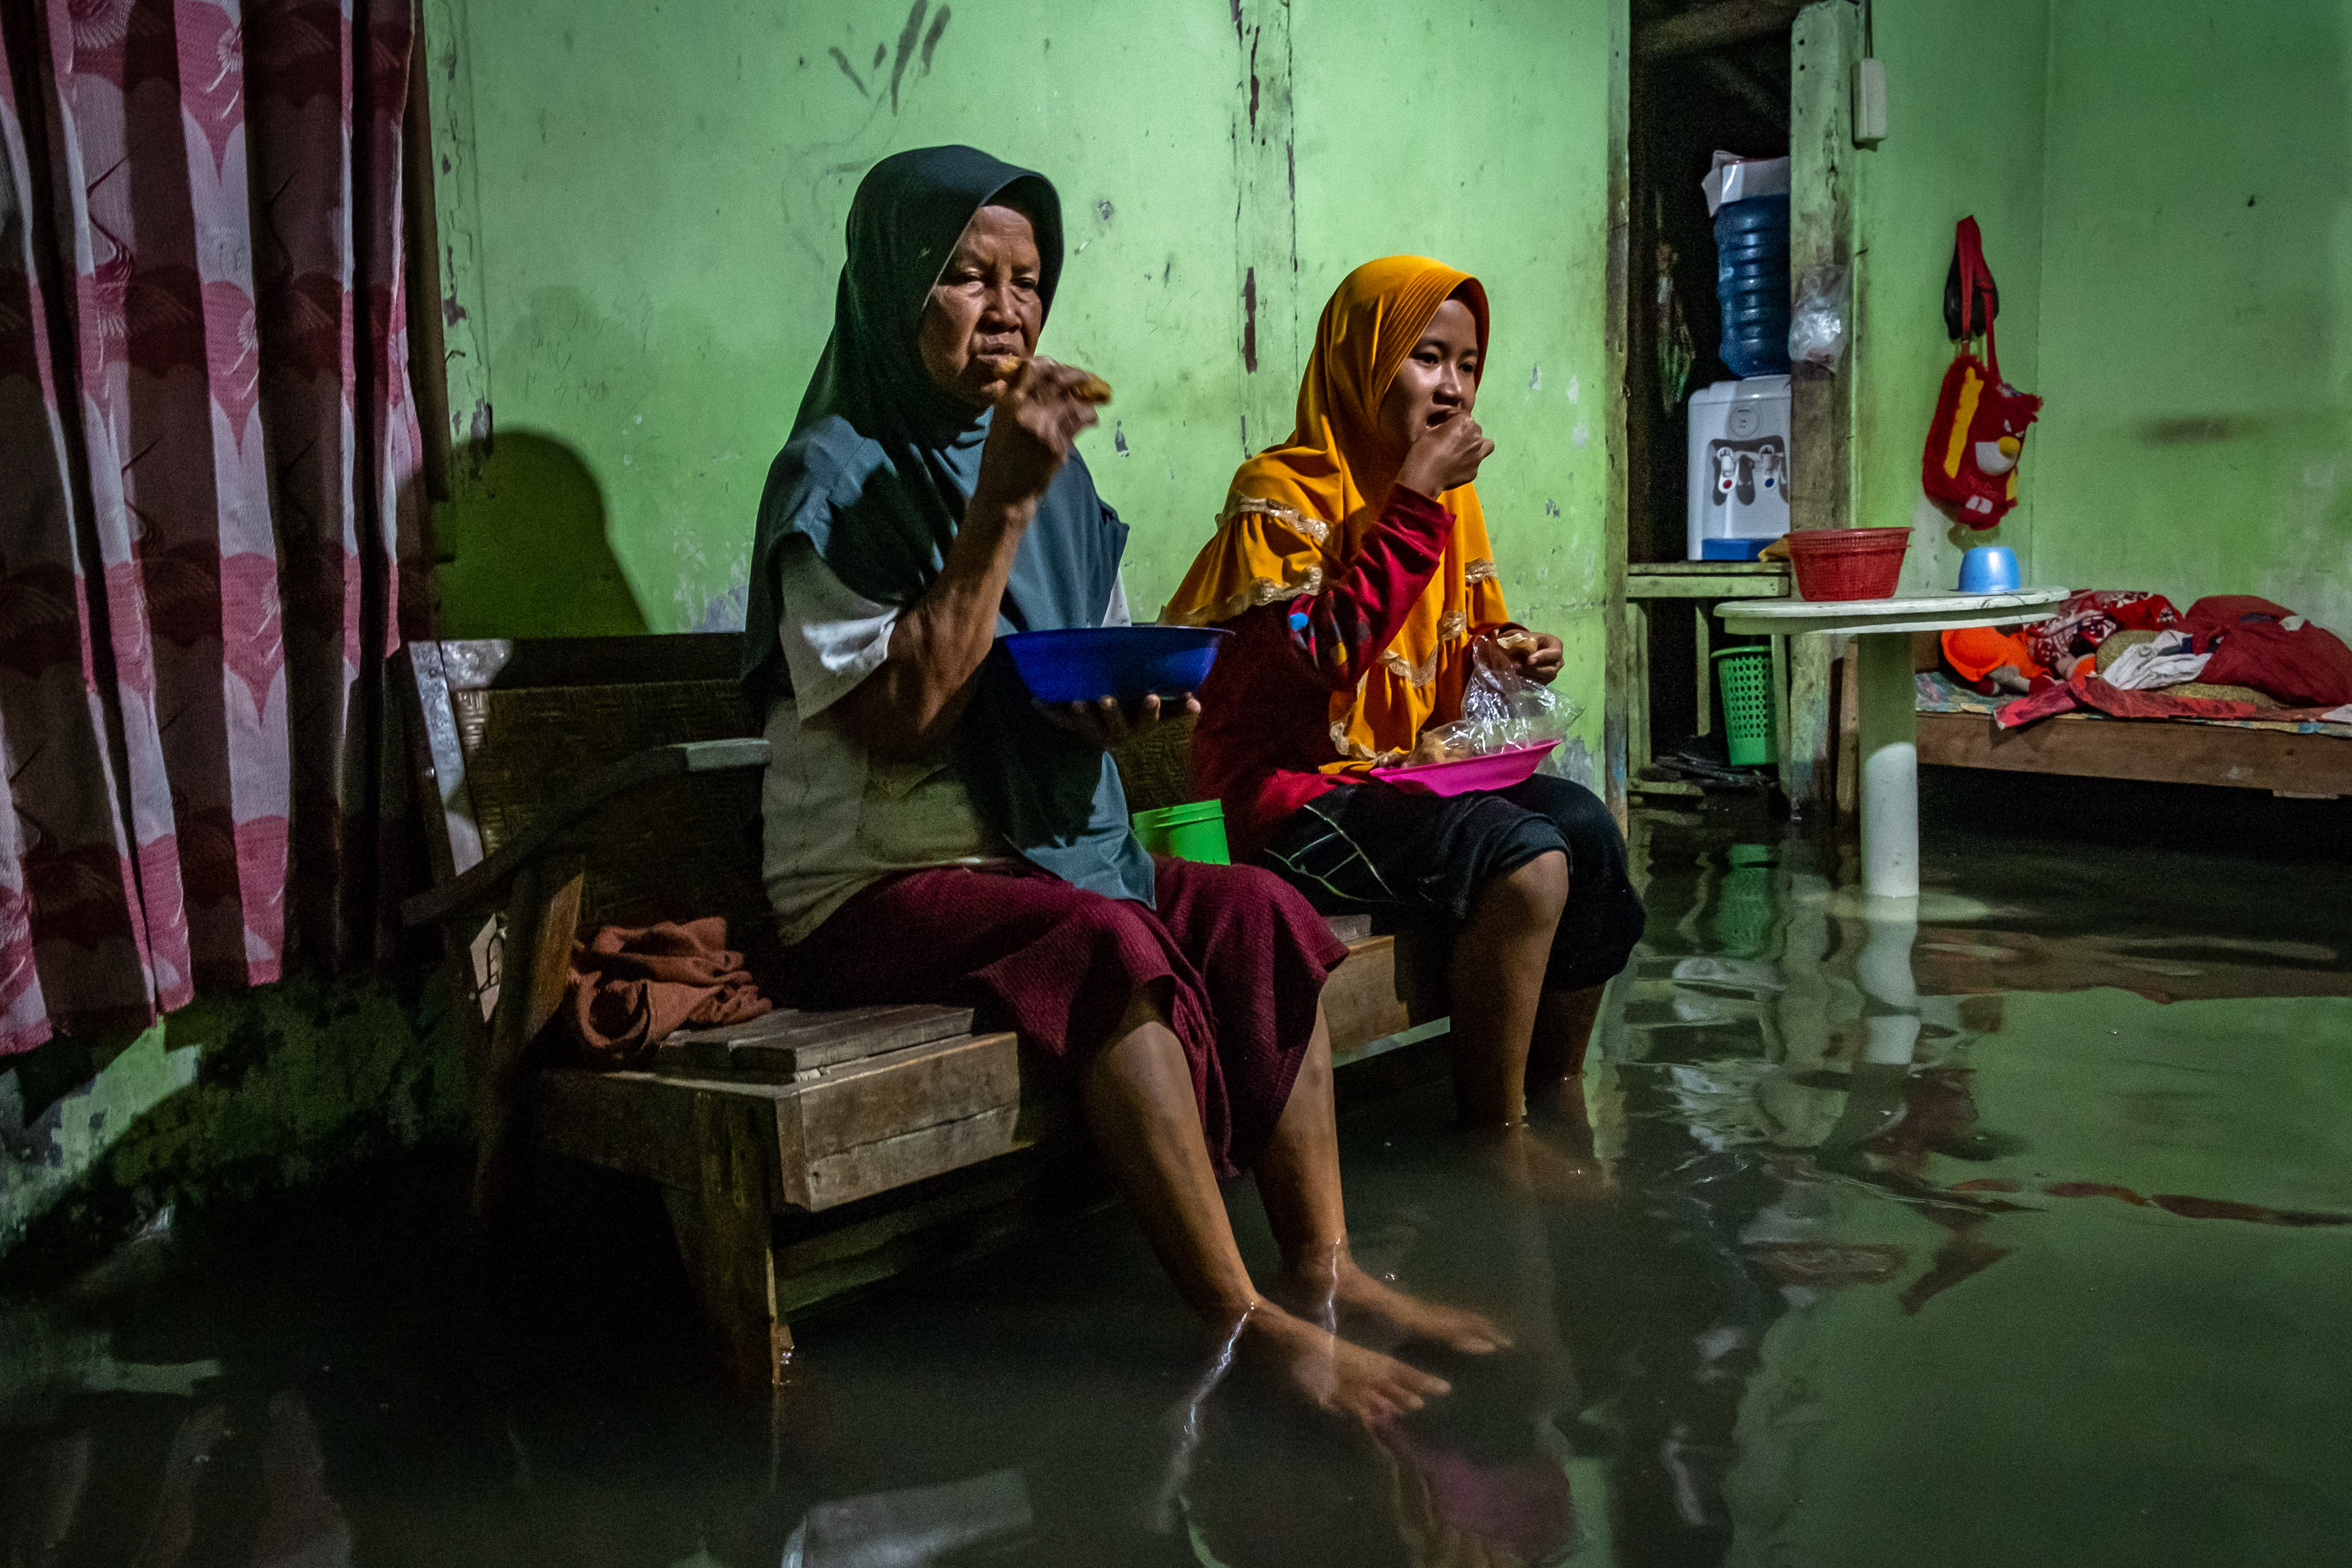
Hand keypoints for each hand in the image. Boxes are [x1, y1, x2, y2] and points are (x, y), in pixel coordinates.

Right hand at [973, 356, 1104, 509]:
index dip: (1048, 363)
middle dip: (1074, 375)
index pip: (1032, 369)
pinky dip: (1089, 416)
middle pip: (1057, 379)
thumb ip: (1011, 401)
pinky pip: (1080, 422)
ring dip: (1086, 397)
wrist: (1004, 494)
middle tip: (1083, 377)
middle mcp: (1026, 410)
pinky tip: (1091, 417)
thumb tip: (1026, 380)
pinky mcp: (1058, 445)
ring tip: (1092, 398)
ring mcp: (1044, 428)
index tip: (1056, 366)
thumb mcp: (998, 424)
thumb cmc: (998, 460)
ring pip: (1073, 400)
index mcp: (1008, 403)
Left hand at [1036, 691, 1200, 749]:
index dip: (1150, 710)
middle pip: (1115, 725)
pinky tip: (1036, 700)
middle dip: (1111, 713)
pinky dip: (1049, 712)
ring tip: (1075, 701)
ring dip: (1080, 715)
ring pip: (1087, 726)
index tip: (1152, 696)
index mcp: (1139, 727)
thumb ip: (1177, 708)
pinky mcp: (1076, 729)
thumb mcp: (1162, 713)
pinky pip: (1061, 723)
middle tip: (1105, 698)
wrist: (1115, 736)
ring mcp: (1094, 733)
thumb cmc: (1141, 714)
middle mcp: (1117, 734)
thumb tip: (1195, 703)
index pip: (1148, 720)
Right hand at [1395, 409, 1494, 497]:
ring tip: (1462, 451)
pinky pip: (1475, 464)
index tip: (1446, 423)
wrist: (1423, 477)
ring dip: (1476, 446)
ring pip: (1485, 445)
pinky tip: (1455, 467)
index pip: (1463, 415)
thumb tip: (1447, 429)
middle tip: (1453, 440)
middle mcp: (1475, 437)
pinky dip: (1468, 463)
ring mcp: (1477, 456)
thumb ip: (1444, 427)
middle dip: (1466, 432)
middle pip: (1475, 430)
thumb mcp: (1430, 431)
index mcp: (1464, 422)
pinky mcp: (1474, 471)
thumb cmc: (1423, 451)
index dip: (1453, 419)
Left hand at [1502, 631, 1563, 684]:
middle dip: (1533, 670)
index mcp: (1556, 645)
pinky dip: (1528, 680)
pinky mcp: (1545, 681)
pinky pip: (1539, 684)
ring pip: (1545, 679)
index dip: (1543, 657)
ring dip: (1528, 675)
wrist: (1520, 649)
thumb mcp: (1523, 635)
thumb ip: (1524, 640)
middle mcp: (1558, 660)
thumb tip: (1524, 645)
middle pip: (1551, 670)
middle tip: (1517, 667)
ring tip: (1515, 670)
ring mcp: (1553, 672)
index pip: (1555, 653)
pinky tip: (1518, 674)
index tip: (1528, 661)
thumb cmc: (1524, 640)